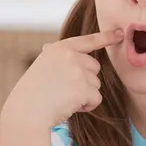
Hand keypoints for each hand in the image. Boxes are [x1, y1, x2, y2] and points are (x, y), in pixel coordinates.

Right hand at [3, 29, 123, 129]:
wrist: (26, 112)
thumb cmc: (31, 94)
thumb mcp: (41, 66)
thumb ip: (56, 58)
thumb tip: (54, 48)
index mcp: (58, 49)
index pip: (87, 41)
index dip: (106, 37)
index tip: (120, 33)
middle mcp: (70, 56)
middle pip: (94, 68)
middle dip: (86, 80)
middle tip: (65, 90)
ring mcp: (77, 71)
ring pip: (96, 84)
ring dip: (85, 95)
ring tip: (63, 99)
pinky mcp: (83, 88)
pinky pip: (96, 98)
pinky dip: (87, 106)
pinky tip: (69, 107)